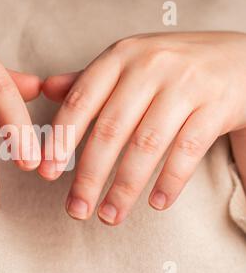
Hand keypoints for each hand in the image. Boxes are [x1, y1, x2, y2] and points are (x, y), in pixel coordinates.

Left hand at [41, 32, 245, 224]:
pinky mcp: (216, 106)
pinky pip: (188, 150)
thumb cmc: (169, 67)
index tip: (48, 173)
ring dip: (125, 188)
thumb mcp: (127, 64)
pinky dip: (170, 181)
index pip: (81, 101)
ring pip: (147, 145)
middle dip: (90, 176)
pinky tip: (156, 204)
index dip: (61, 140)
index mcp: (120, 56)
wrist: (237, 57)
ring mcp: (186, 85)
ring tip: (109, 216)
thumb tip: (47, 90)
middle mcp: (150, 66)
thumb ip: (87, 80)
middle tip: (76, 210)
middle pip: (111, 130)